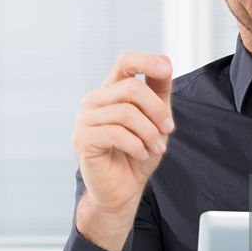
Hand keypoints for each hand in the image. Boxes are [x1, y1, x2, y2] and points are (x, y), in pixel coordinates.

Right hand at [72, 51, 173, 250]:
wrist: (122, 190)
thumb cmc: (137, 154)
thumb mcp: (156, 120)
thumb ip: (159, 92)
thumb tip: (165, 59)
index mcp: (111, 91)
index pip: (124, 62)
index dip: (146, 61)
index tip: (166, 70)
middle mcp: (94, 101)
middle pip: (131, 87)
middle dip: (157, 109)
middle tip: (168, 130)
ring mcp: (85, 119)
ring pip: (126, 112)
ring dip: (149, 132)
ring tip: (156, 148)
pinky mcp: (83, 139)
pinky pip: (116, 133)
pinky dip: (136, 145)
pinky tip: (141, 154)